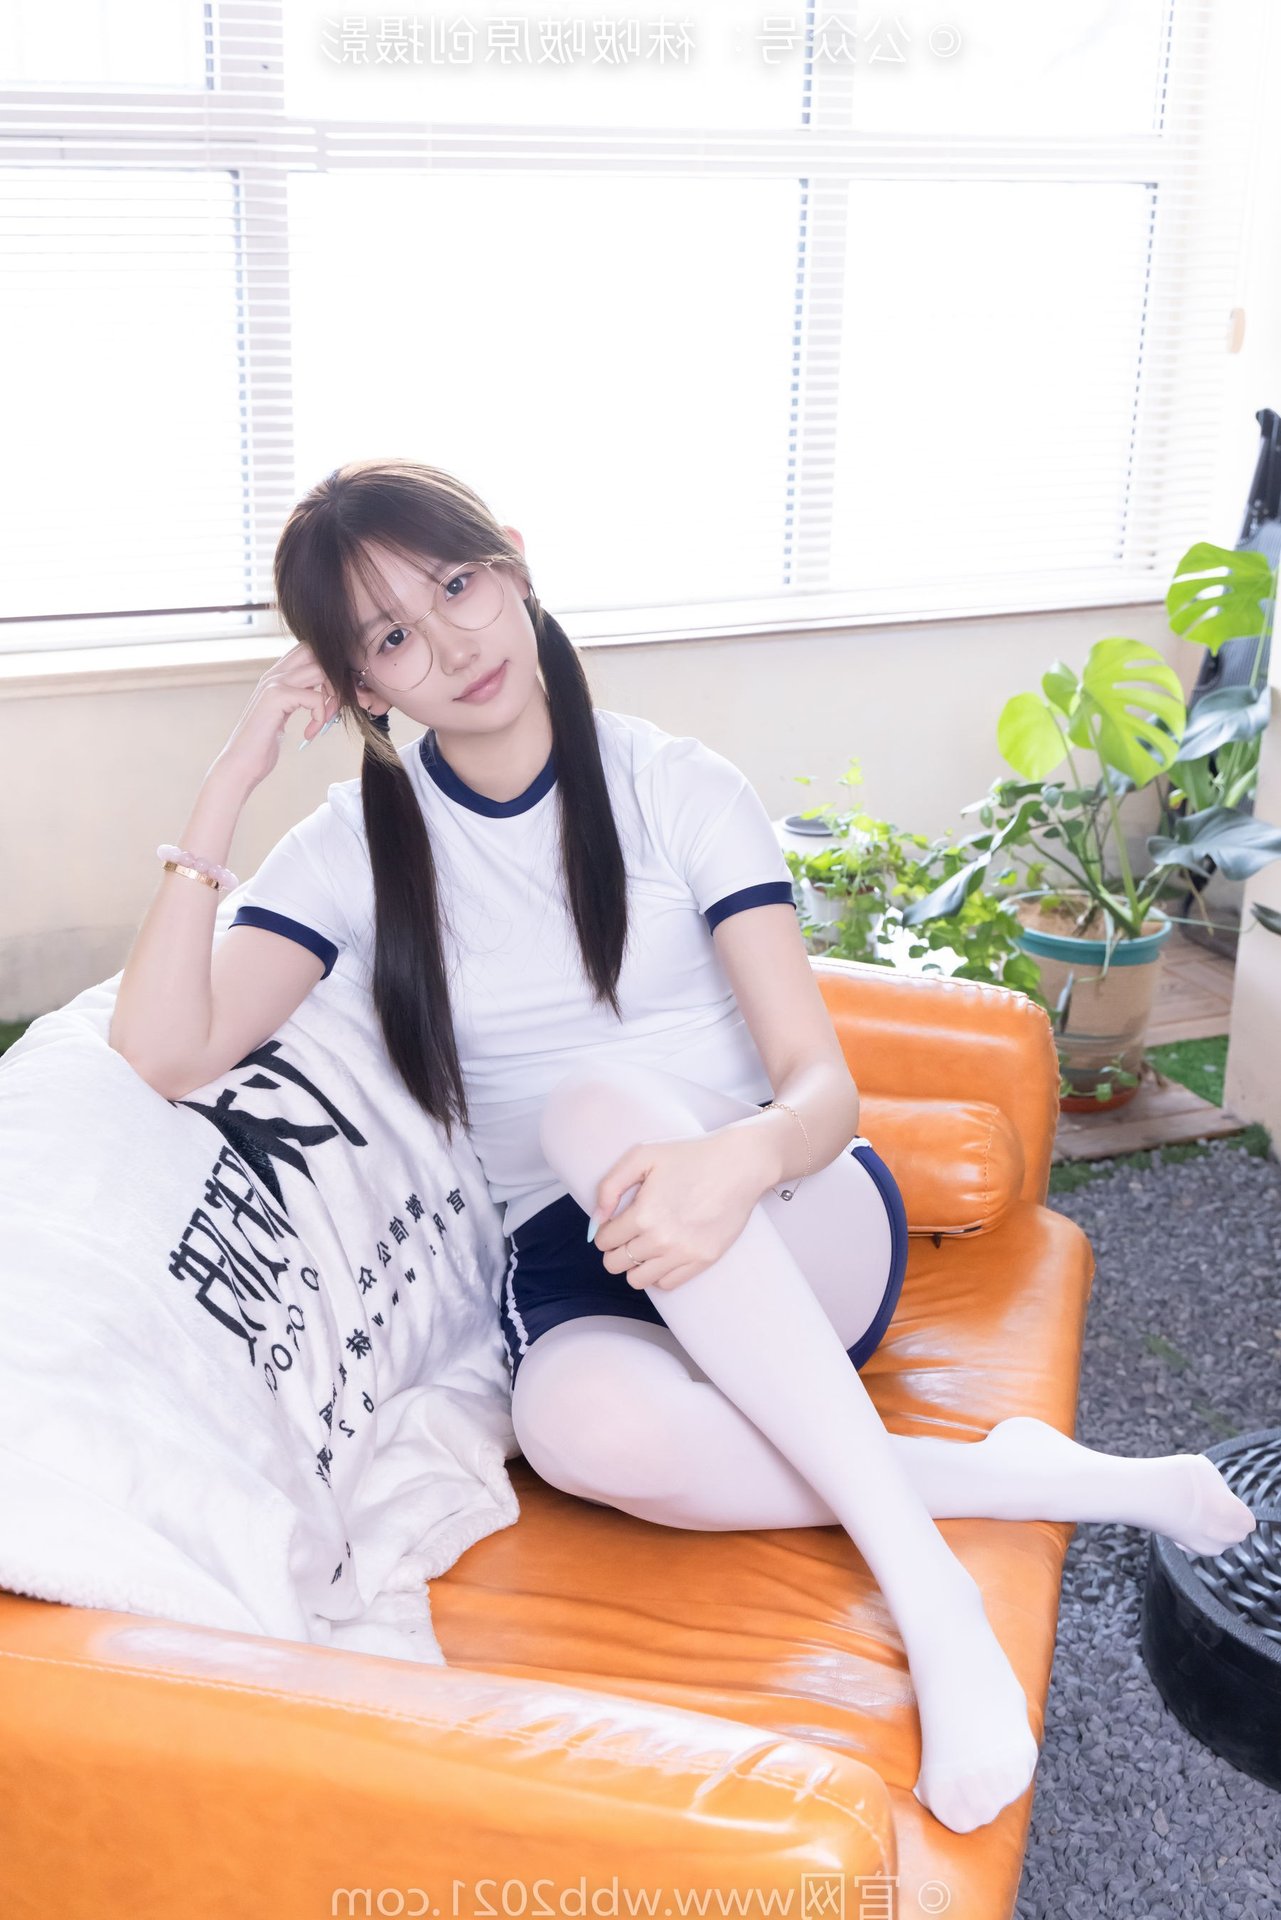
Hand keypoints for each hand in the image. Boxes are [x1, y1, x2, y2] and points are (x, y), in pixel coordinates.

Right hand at [212, 642, 343, 793]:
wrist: (240, 764)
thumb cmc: (261, 745)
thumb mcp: (281, 715)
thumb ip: (295, 698)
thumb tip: (321, 693)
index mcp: (275, 676)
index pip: (307, 650)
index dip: (327, 668)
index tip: (332, 696)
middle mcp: (273, 674)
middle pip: (316, 653)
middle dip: (334, 677)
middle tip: (333, 705)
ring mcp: (273, 683)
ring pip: (320, 671)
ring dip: (332, 697)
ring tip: (323, 721)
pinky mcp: (276, 697)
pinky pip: (315, 698)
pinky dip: (320, 717)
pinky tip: (309, 734)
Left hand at [589, 1130, 765, 1292]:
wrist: (738, 1165)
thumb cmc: (690, 1156)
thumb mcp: (642, 1156)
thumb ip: (610, 1186)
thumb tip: (597, 1218)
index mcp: (643, 1214)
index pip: (604, 1241)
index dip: (604, 1231)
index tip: (614, 1223)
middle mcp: (661, 1239)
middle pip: (616, 1263)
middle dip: (615, 1250)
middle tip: (627, 1234)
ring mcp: (683, 1253)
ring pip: (638, 1280)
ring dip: (634, 1264)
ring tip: (644, 1245)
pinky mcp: (703, 1260)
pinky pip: (667, 1284)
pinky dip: (658, 1273)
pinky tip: (663, 1253)